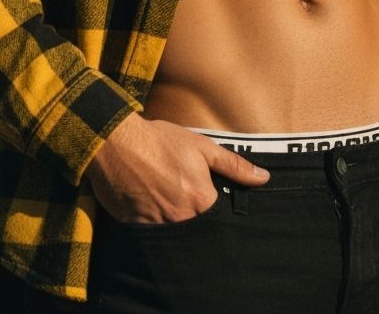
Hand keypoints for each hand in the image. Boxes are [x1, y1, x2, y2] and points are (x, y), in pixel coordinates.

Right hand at [84, 114, 269, 223]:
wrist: (115, 143)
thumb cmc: (160, 141)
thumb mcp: (202, 147)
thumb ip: (234, 165)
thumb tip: (263, 178)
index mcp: (201, 200)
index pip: (220, 219)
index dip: (217, 209)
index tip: (211, 201)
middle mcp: (180, 220)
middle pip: (198, 230)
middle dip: (197, 220)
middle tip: (185, 199)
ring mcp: (157, 228)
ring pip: (175, 235)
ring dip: (175, 224)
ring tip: (168, 203)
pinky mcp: (135, 229)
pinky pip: (151, 237)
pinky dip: (154, 226)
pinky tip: (150, 207)